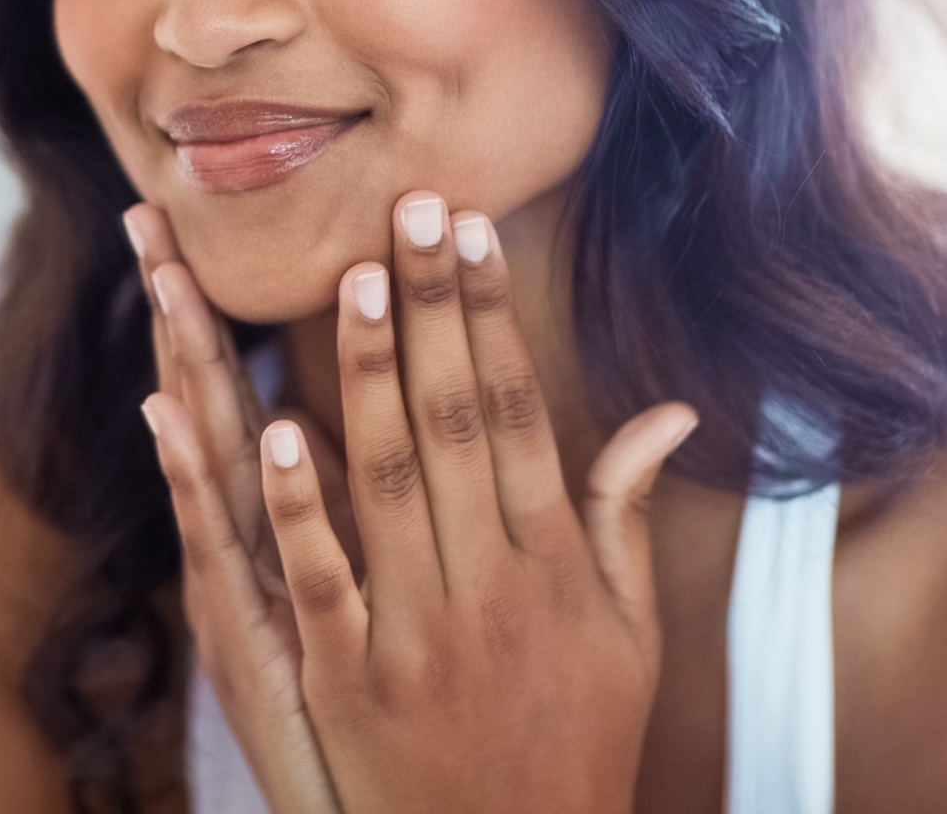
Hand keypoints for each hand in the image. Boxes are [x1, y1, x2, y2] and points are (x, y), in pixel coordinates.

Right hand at [127, 203, 344, 813]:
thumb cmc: (373, 720)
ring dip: (186, 364)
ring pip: (207, 457)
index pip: (243, 394)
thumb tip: (324, 423)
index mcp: (275, 528)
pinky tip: (179, 418)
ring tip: (163, 278)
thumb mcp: (359, 604)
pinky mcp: (246, 643)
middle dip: (182, 310)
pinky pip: (224, 548)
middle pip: (208, 405)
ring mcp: (238, 591)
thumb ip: (359, 507)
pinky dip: (207, 484)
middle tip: (148, 215)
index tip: (185, 230)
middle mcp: (241, 548)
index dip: (215, 314)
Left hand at [142, 191, 695, 813]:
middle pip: (458, 424)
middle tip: (412, 209)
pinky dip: (301, 506)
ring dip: (373, 378)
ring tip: (356, 279)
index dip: (493, 319)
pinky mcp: (352, 685)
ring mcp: (421, 636)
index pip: (519, 412)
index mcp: (558, 564)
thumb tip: (668, 412)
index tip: (472, 234)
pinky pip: (324, 582)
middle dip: (436, 310)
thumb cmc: (578, 739)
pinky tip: (278, 427)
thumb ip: (624, 514)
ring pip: (392, 485)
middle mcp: (495, 588)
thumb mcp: (630, 634)